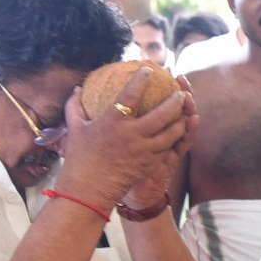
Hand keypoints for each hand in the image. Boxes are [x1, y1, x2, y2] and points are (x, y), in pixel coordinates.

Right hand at [53, 67, 189, 209]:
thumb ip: (75, 106)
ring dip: (180, 120)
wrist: (88, 191)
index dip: (141, 81)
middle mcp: (131, 136)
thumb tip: (78, 88)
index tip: (149, 69)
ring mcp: (143, 151)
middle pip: (161, 114)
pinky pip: (167, 148)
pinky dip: (176, 137)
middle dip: (175, 101)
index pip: (130, 96)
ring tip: (185, 111)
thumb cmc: (79, 159)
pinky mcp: (149, 164)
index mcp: (112, 123)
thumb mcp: (75, 129)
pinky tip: (179, 131)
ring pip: (170, 133)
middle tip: (181, 92)